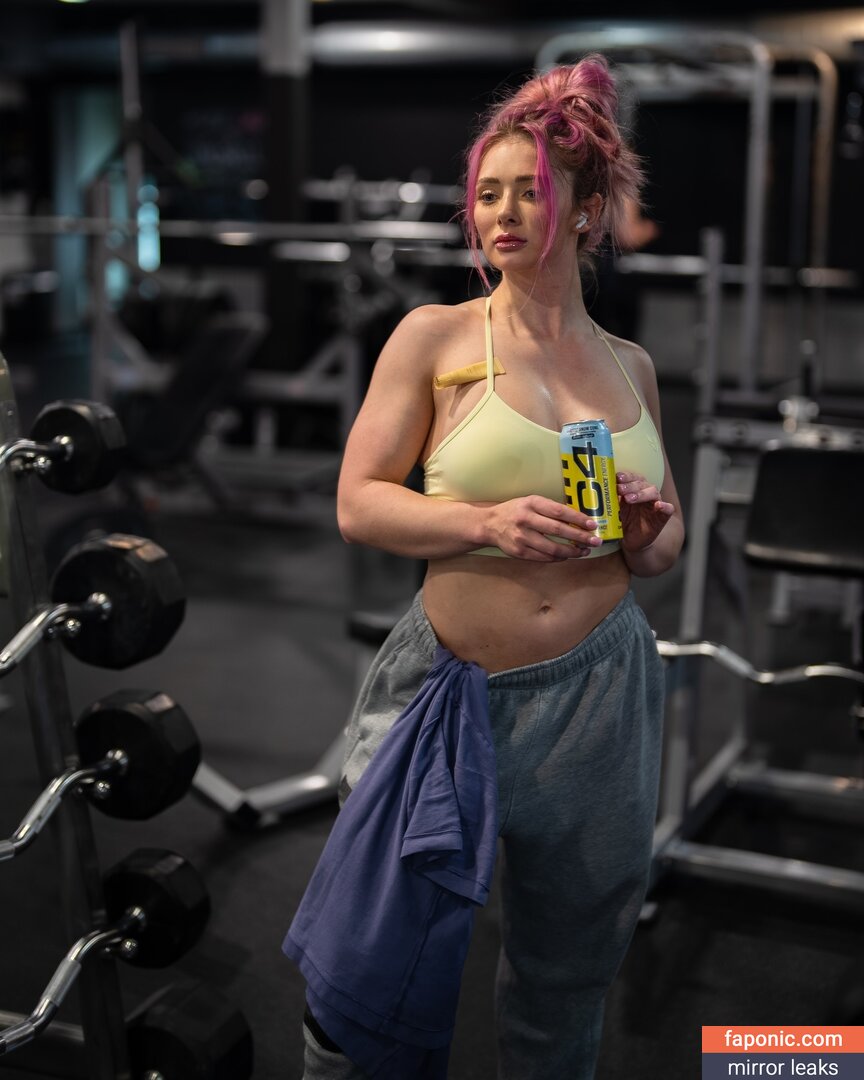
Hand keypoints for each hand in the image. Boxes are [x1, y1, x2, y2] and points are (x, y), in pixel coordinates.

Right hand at [482, 495, 604, 561]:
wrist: (490, 524)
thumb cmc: (515, 511)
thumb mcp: (531, 502)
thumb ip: (550, 509)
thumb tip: (578, 518)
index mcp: (531, 503)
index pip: (559, 512)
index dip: (578, 519)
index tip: (593, 525)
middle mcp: (525, 520)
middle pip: (558, 530)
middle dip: (580, 537)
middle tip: (595, 541)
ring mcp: (522, 537)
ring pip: (552, 548)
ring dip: (571, 551)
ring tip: (584, 551)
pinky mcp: (520, 552)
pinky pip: (544, 557)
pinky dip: (558, 558)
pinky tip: (567, 556)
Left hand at [616, 471, 674, 552]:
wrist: (632, 541)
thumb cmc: (622, 523)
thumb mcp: (614, 511)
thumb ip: (609, 501)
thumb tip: (594, 491)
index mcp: (634, 490)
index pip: (632, 478)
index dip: (626, 476)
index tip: (617, 478)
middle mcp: (645, 494)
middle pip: (642, 484)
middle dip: (630, 485)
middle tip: (620, 489)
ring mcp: (655, 505)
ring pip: (653, 492)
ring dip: (642, 494)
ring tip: (630, 499)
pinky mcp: (661, 517)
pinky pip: (668, 509)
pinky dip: (665, 506)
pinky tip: (659, 506)